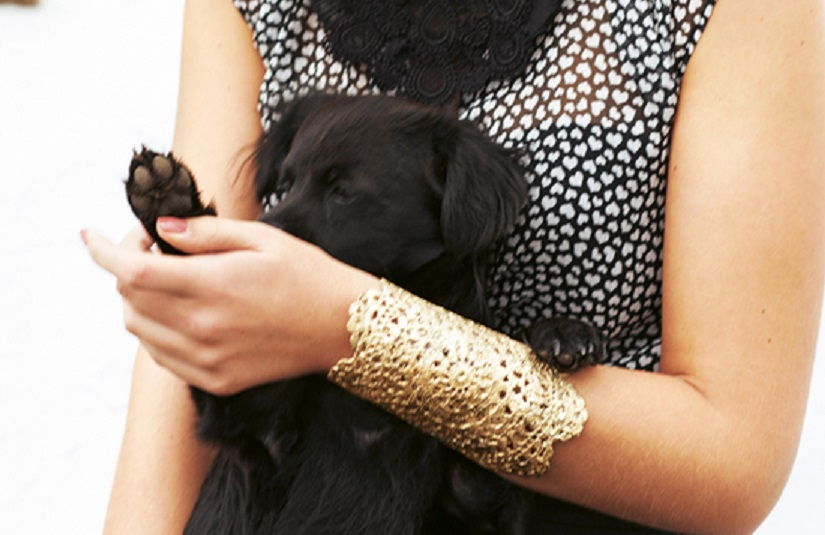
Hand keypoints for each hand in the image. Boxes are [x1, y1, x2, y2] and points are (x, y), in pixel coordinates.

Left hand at [82, 217, 378, 394]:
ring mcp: (208, 359)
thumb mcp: (262, 239)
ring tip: (170, 280)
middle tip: (156, 248)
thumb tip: (161, 230)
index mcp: (213, 286)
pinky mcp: (217, 379)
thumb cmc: (309, 276)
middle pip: (129, 299)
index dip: (102, 251)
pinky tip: (183, 312)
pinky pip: (161, 357)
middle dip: (127, 268)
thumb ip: (206, 233)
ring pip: (140, 329)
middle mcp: (203, 328)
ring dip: (139, 300)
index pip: (131, 271)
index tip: (90, 236)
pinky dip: (156, 331)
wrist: (343, 328)